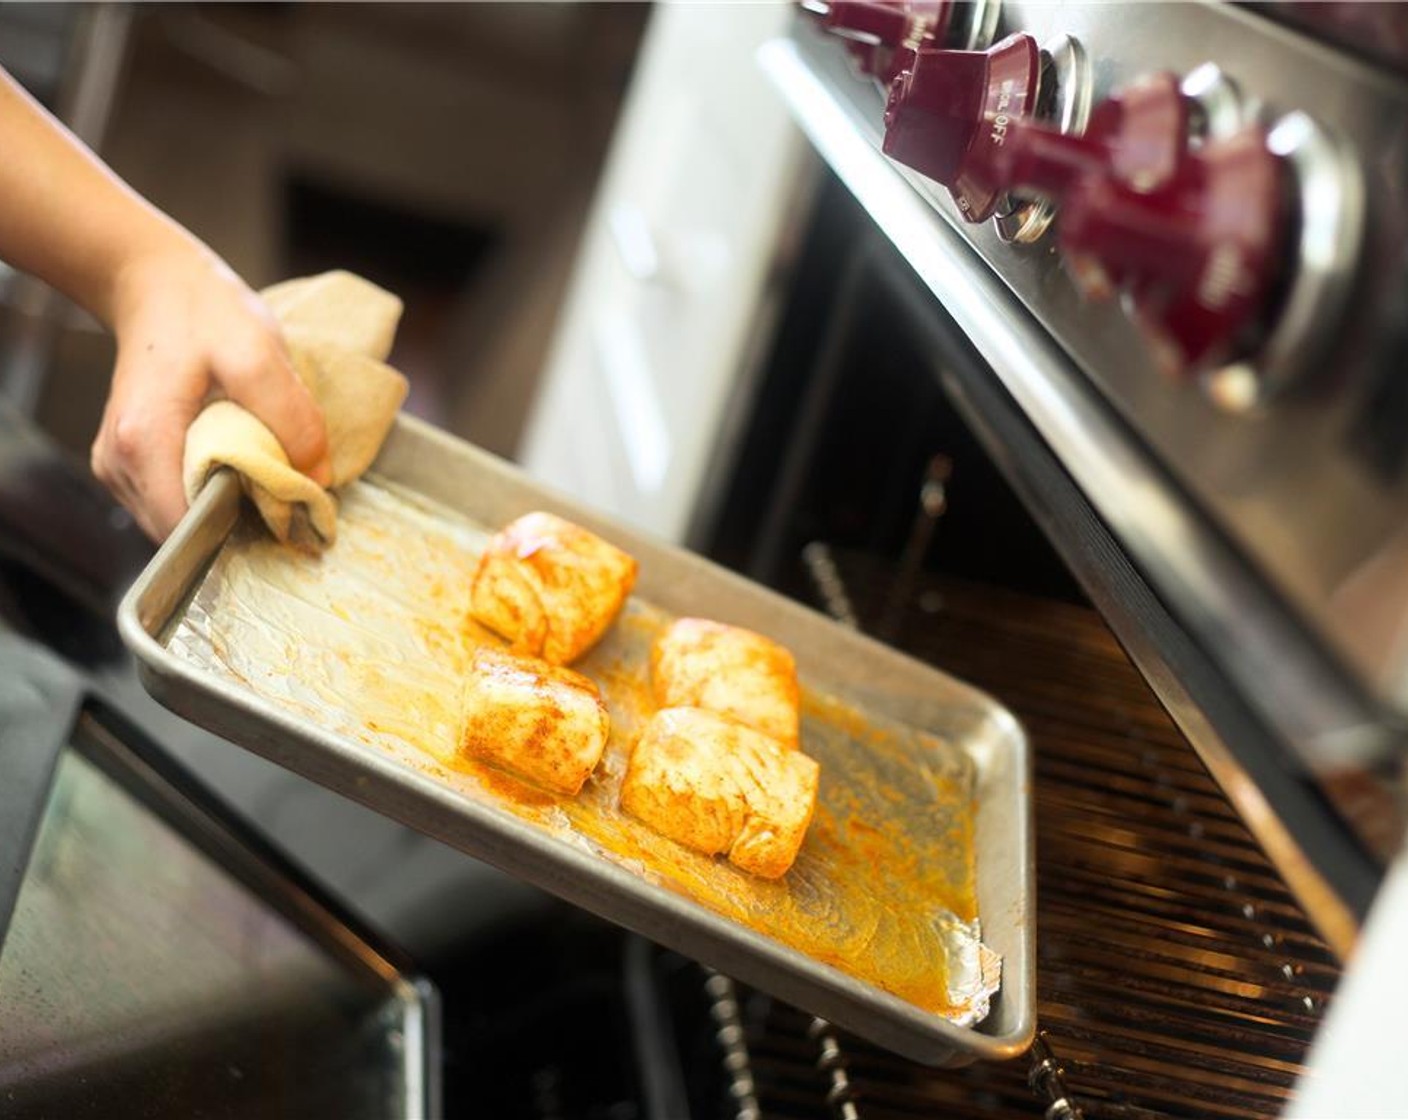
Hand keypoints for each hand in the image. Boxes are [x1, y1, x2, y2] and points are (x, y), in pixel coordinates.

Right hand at [91, 246, 331, 540]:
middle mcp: (118, 464)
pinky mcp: (128, 464)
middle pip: (184, 530)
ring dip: (225, 509)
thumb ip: (290, 416)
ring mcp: (117, 467)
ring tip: (260, 471)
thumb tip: (317, 477)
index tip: (284, 515)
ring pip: (179, 520)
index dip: (241, 532)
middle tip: (283, 492)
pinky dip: (209, 492)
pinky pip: (174, 499)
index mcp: (145, 442)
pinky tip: (236, 463)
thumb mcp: (259, 353)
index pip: (188, 529)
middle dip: (238, 522)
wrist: (154, 283)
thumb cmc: (202, 312)